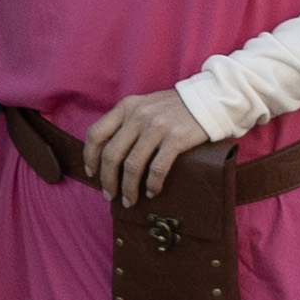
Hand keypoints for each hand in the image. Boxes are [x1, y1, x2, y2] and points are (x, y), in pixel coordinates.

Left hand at [80, 89, 213, 209]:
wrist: (210, 99)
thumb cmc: (175, 108)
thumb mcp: (145, 105)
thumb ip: (128, 122)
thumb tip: (110, 153)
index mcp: (126, 107)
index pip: (96, 133)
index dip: (90, 157)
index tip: (92, 173)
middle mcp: (138, 115)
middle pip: (112, 154)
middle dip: (108, 180)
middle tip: (109, 195)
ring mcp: (157, 126)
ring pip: (133, 165)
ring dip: (128, 188)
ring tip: (129, 200)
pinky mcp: (176, 138)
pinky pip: (157, 168)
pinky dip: (152, 184)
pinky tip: (152, 192)